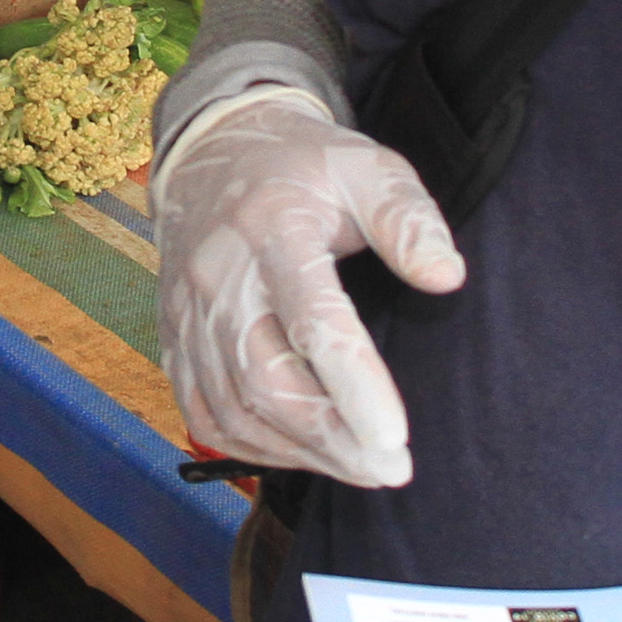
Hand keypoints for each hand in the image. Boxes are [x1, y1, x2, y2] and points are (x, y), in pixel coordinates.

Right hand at [155, 90, 462, 487]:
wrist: (215, 152)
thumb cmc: (305, 167)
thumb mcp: (368, 168)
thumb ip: (408, 220)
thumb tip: (447, 278)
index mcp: (273, 227)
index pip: (313, 320)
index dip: (354, 386)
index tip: (395, 439)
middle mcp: (221, 276)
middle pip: (266, 380)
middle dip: (330, 438)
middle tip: (391, 469)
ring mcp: (190, 312)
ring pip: (233, 407)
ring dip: (299, 452)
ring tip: (359, 468)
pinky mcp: (174, 338)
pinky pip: (204, 412)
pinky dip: (251, 446)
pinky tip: (301, 453)